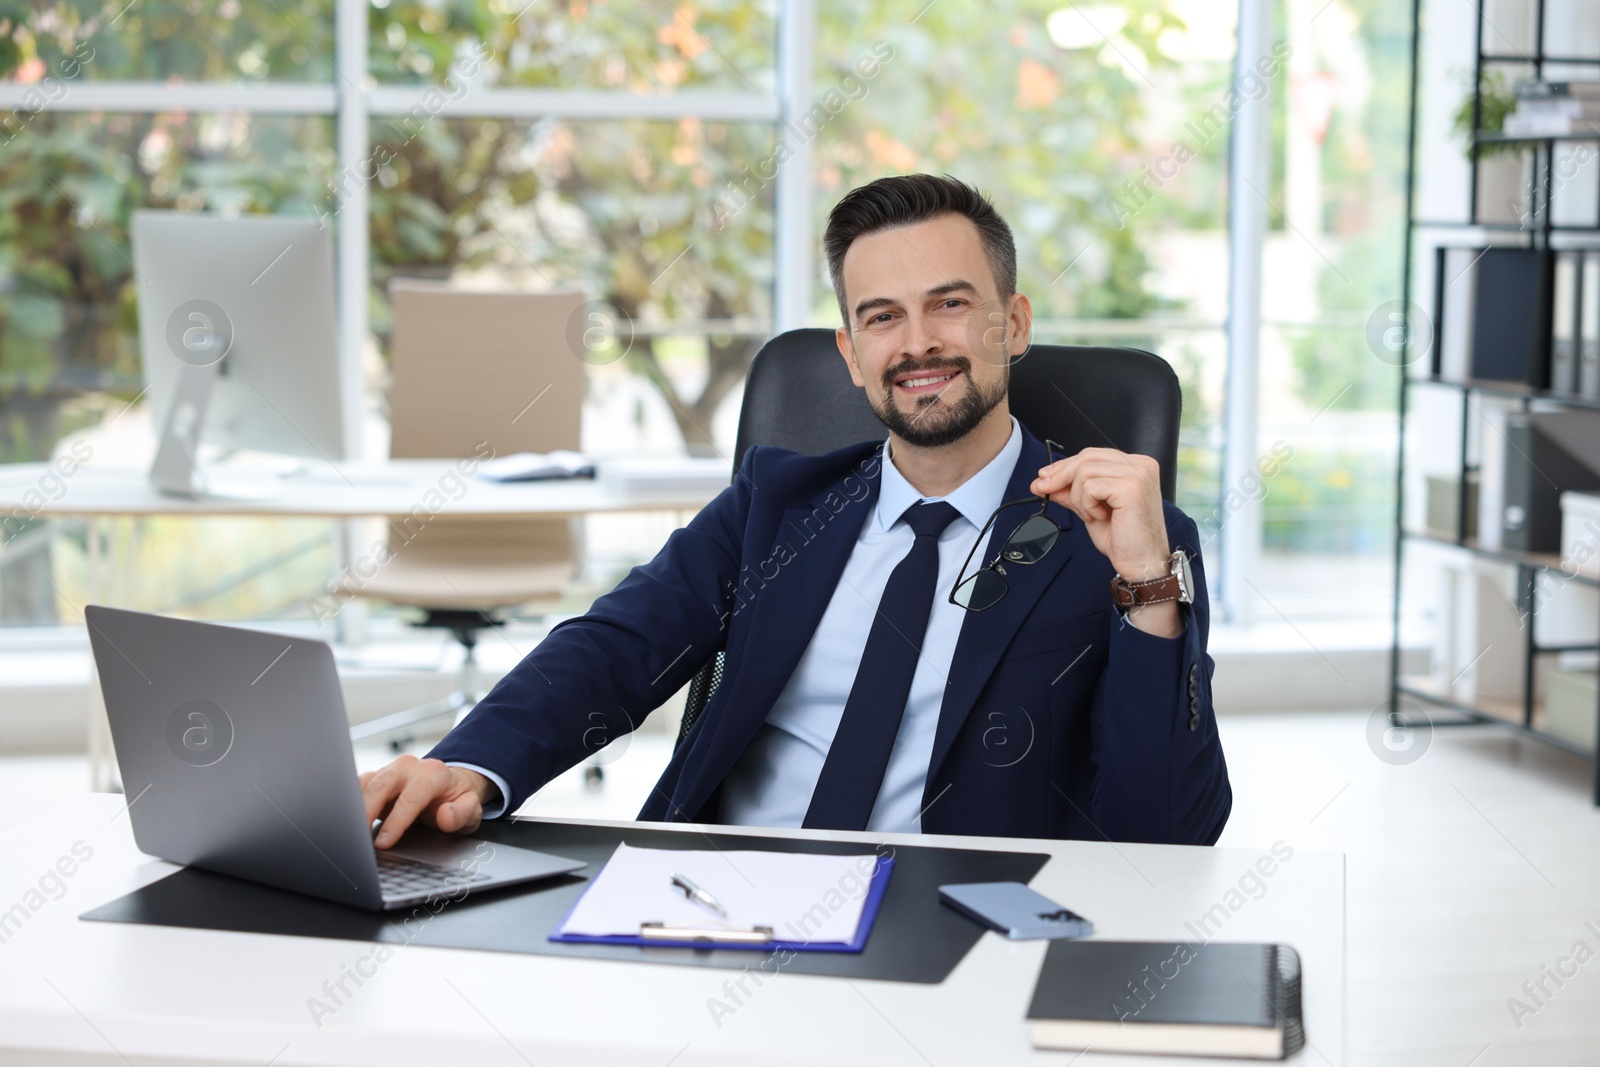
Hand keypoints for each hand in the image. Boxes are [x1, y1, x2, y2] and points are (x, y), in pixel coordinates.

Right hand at [360, 755, 494, 848]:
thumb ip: (461, 814)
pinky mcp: (376, 777)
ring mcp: (390, 770)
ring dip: (354, 807)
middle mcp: (409, 767)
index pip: (411, 797)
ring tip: (349, 832)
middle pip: (381, 785)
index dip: (396, 821)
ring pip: (365, 784)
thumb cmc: (457, 799)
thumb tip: (444, 817)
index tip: (384, 842)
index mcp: (433, 773)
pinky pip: (358, 786)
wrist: (450, 785)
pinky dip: (350, 803)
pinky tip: (347, 821)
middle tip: (357, 837)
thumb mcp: (471, 809)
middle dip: (366, 811)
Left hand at [1031, 448, 1168, 577]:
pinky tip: (1099, 517)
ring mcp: (1138, 474)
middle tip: (1043, 489)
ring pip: (1085, 472)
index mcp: (1136, 466)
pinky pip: (1091, 486)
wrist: (1142, 564)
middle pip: (1087, 457)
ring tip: (1090, 515)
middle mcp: (1141, 465)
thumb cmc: (1124, 540)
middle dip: (1060, 475)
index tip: (1043, 477)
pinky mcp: (1131, 487)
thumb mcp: (1090, 509)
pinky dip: (1087, 504)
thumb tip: (1044, 481)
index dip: (1065, 465)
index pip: (1093, 455)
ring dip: (1079, 498)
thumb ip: (1072, 492)